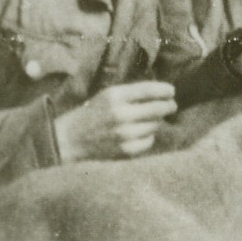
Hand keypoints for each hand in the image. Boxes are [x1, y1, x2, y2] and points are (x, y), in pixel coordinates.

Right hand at [54, 81, 177, 161]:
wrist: (70, 140)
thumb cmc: (93, 114)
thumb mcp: (108, 96)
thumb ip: (133, 93)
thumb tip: (164, 93)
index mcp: (115, 96)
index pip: (150, 90)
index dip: (166, 90)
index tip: (171, 91)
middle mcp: (121, 114)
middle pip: (159, 108)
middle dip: (169, 106)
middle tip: (171, 106)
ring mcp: (124, 134)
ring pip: (156, 125)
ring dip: (155, 122)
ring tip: (144, 120)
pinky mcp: (126, 150)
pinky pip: (149, 140)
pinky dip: (147, 136)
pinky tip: (137, 134)